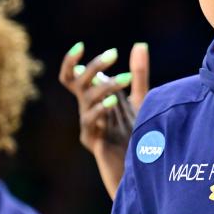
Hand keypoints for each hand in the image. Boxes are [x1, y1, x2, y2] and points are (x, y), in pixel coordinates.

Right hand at [59, 42, 149, 198]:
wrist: (142, 168)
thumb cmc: (140, 134)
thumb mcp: (141, 100)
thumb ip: (138, 75)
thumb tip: (140, 44)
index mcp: (94, 99)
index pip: (72, 77)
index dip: (70, 62)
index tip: (80, 46)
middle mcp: (87, 110)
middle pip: (78, 83)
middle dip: (94, 67)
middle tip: (113, 55)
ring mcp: (88, 126)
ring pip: (86, 100)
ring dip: (106, 86)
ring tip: (125, 79)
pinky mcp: (92, 141)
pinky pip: (90, 122)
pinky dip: (100, 109)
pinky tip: (114, 102)